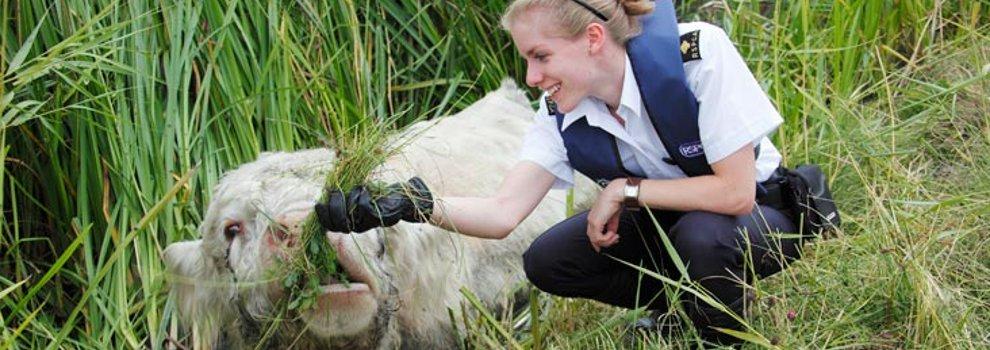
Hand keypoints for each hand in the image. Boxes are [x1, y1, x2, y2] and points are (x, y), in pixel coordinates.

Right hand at [314, 177, 432, 232]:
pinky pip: (364, 210)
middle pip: (339, 225)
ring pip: (351, 218)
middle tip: (335, 192)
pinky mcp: (383, 216)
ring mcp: (373, 221)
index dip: (323, 217)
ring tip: (357, 188)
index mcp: (355, 218)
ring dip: (349, 200)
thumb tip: (330, 173)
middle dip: (333, 207)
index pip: (332, 226)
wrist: (412, 193)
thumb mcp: (363, 184)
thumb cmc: (387, 187)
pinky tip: (366, 189)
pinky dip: (361, 198)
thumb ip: (347, 182)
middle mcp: (363, 224)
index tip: (319, 203)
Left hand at [586, 179, 625, 252]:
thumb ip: (611, 226)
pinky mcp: (596, 222)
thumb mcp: (613, 217)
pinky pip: (599, 238)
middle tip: (614, 240)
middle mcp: (590, 220)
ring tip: (615, 236)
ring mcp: (592, 221)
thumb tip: (612, 233)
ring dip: (607, 241)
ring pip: (595, 240)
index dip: (597, 242)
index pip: (591, 234)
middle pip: (592, 239)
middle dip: (604, 243)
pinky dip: (607, 238)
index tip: (603, 247)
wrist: (616, 194)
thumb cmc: (614, 201)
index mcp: (593, 217)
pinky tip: (613, 234)